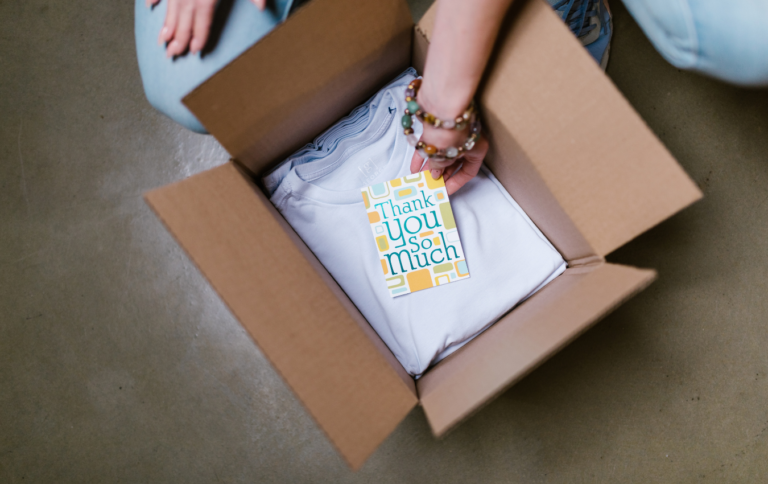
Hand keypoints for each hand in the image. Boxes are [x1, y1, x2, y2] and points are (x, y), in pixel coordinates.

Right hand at [149, 0, 265, 56]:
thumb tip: (263, 8)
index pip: (202, 21)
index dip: (198, 37)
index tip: (194, 51)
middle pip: (183, 19)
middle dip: (178, 39)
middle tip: (171, 56)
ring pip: (170, 7)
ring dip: (166, 25)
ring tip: (161, 41)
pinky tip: (150, 6)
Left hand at [408, 122, 487, 195]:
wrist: (441, 101)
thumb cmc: (451, 128)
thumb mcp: (446, 155)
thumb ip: (439, 167)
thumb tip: (434, 173)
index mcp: (477, 148)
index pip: (469, 172)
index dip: (456, 183)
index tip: (444, 191)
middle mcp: (466, 140)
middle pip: (454, 163)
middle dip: (440, 174)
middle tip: (429, 185)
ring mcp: (452, 132)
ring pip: (440, 153)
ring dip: (429, 165)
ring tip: (418, 178)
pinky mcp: (437, 125)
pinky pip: (430, 144)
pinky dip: (422, 154)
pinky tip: (414, 165)